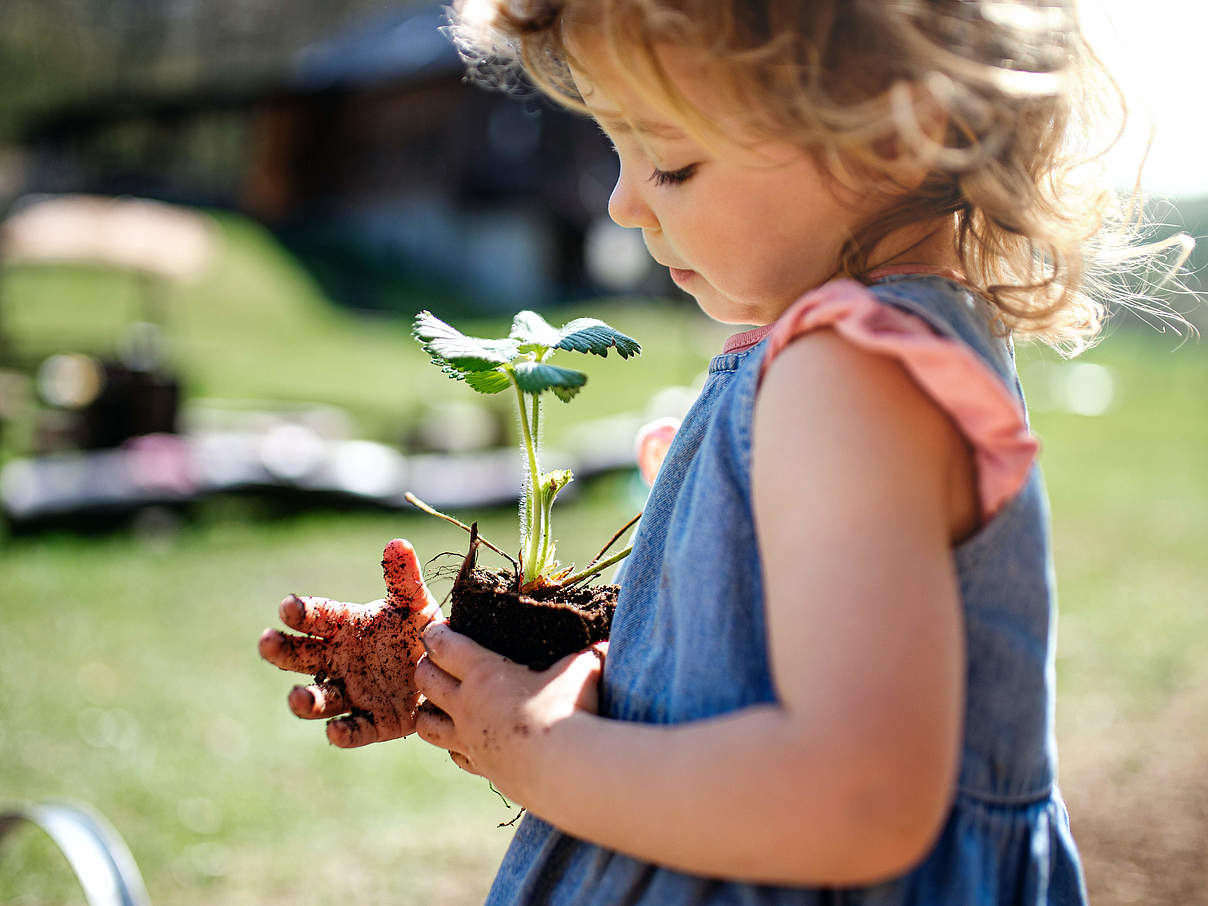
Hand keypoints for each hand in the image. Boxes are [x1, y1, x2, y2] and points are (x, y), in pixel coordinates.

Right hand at [259, 539, 442, 747]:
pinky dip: (343, 732)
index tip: (288, 606)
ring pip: (320, 700)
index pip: (317, 616)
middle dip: (281, 651)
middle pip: (301, 657)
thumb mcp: (416, 604)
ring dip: (305, 700)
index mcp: (346, 627)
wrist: (448, 671)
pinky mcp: (374, 723)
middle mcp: (340, 661)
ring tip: (297, 697)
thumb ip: (404, 578)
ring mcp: (354, 693)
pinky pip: (354, 730)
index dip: (302, 611)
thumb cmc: (421, 631)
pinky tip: (335, 731)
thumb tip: (397, 544)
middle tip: (267, 641)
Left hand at [413, 623, 605, 798]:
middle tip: (436, 661)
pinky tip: (468, 740)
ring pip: (426, 725)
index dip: (436, 634)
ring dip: (428, 710)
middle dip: (425, 666)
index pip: (444, 646)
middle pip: (425, 681)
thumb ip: (587, 653)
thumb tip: (605, 643)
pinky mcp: (483, 769)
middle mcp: (468, 706)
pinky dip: (454, 745)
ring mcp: (470, 741)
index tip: (437, 629)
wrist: (568, 771)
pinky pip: (454, 755)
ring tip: (440, 703)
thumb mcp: (583, 668)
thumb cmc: (572, 710)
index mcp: (485, 673)